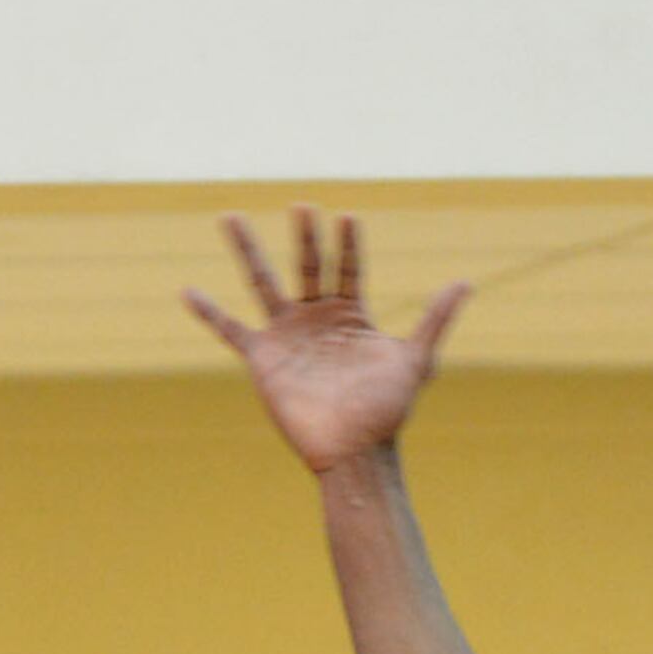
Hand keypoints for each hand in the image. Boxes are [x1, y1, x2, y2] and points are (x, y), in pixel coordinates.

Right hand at [185, 209, 468, 472]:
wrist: (353, 449)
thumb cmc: (387, 410)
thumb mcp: (416, 359)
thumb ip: (435, 319)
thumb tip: (466, 282)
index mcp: (350, 315)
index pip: (347, 267)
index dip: (348, 243)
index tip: (347, 216)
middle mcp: (315, 318)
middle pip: (306, 265)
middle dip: (305, 236)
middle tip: (302, 204)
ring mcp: (286, 335)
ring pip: (261, 282)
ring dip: (246, 248)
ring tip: (228, 215)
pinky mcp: (262, 357)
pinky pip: (229, 329)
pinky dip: (208, 311)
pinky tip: (187, 290)